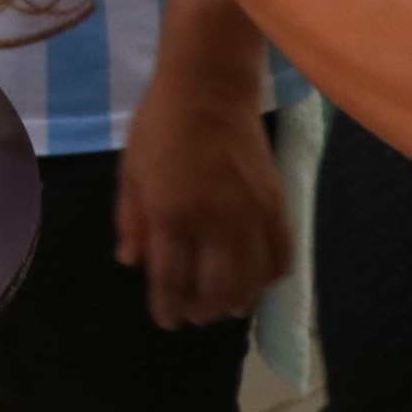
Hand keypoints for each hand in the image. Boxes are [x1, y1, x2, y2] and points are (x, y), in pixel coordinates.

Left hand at [118, 72, 290, 327]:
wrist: (209, 90)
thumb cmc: (159, 127)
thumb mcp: (130, 173)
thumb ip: (132, 221)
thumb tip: (131, 264)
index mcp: (171, 212)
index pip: (170, 277)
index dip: (167, 305)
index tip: (166, 321)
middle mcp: (214, 220)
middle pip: (215, 288)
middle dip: (202, 310)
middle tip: (194, 318)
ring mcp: (250, 214)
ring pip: (251, 279)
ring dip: (237, 301)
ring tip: (224, 308)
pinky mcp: (277, 205)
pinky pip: (281, 256)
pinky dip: (270, 278)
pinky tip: (258, 284)